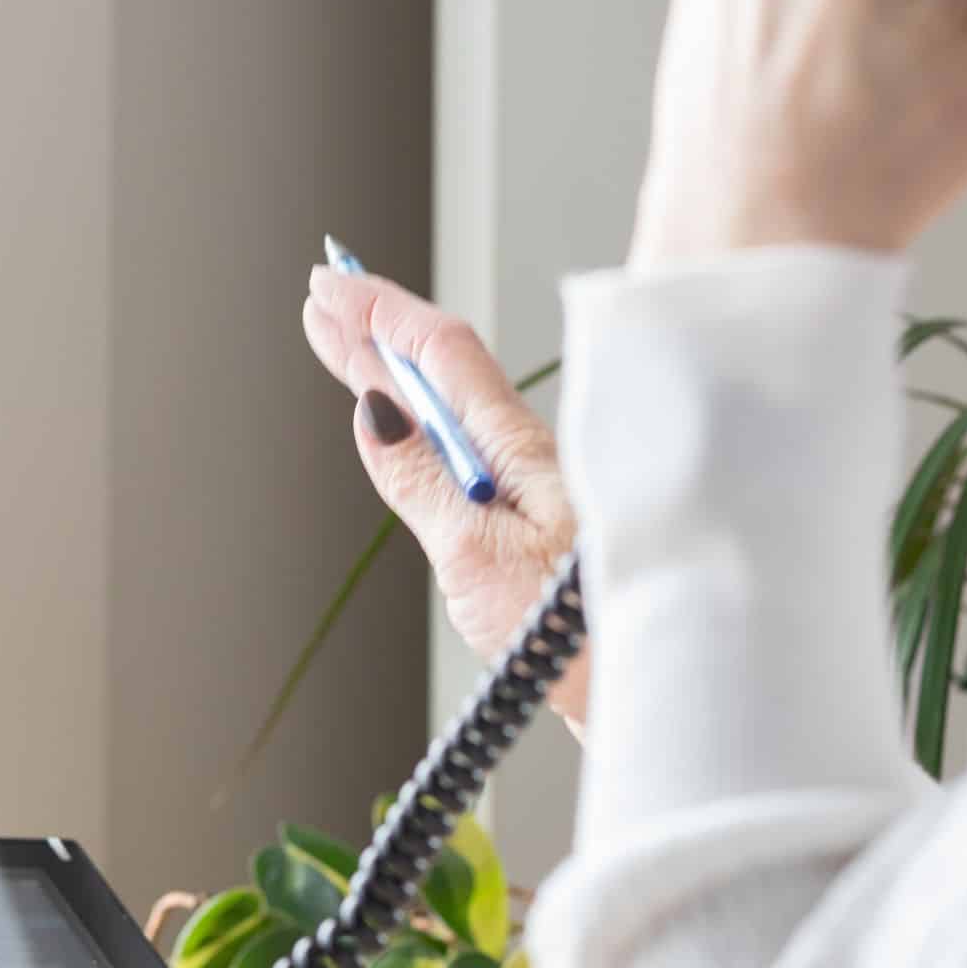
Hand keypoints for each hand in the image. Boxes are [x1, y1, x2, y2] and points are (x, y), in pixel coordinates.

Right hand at [303, 267, 589, 724]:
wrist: (643, 685)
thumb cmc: (574, 634)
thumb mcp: (475, 553)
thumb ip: (421, 480)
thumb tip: (375, 410)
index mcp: (516, 448)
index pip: (439, 350)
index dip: (380, 311)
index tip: (330, 282)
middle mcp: (526, 460)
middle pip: (442, 373)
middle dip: (378, 331)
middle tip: (322, 297)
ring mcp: (531, 495)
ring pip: (452, 413)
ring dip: (395, 375)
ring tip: (346, 347)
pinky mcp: (533, 536)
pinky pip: (465, 455)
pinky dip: (423, 428)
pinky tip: (410, 432)